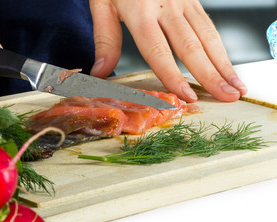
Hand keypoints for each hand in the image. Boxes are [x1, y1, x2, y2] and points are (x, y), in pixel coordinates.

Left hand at [89, 0, 246, 102]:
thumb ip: (105, 39)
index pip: (158, 51)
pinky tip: (226, 63)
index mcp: (140, 11)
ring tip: (235, 85)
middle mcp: (165, 6)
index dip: (173, 75)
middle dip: (211, 75)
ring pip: (207, 36)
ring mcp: (183, 1)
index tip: (187, 96)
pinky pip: (208, 25)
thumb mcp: (102, 4)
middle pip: (191, 46)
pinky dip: (220, 47)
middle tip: (227, 97)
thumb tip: (101, 73)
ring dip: (223, 63)